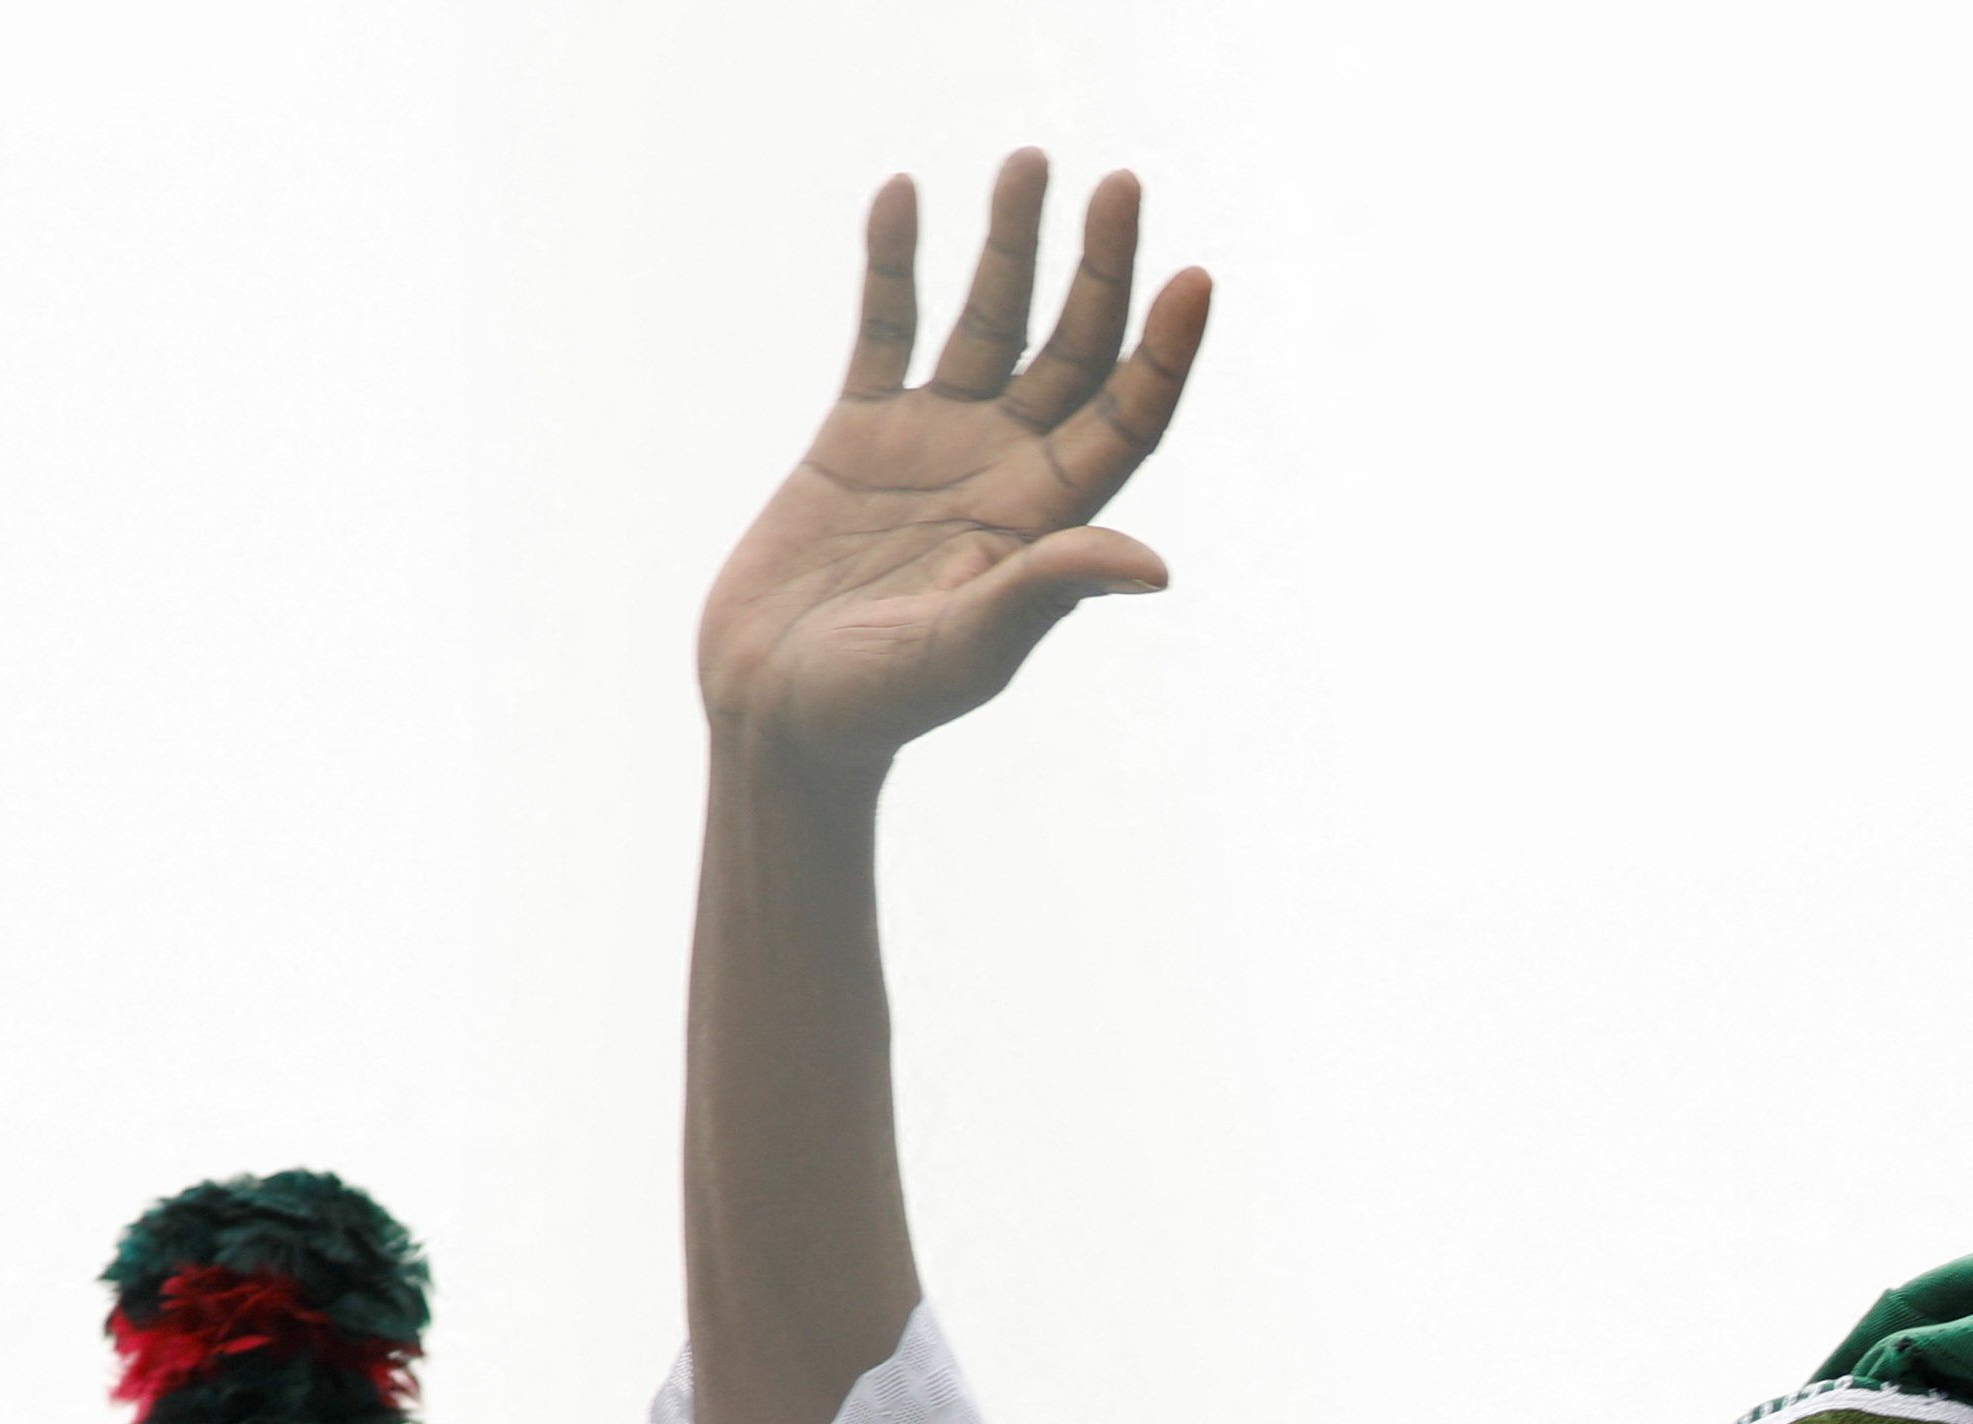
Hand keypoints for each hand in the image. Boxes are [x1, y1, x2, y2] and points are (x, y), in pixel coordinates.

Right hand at [698, 153, 1213, 775]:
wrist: (779, 713)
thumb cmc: (884, 702)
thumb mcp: (974, 647)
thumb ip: (1050, 589)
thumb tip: (1156, 567)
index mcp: (1048, 520)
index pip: (1128, 418)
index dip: (1165, 352)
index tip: (1193, 276)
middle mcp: (1004, 470)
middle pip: (1072, 350)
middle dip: (1099, 269)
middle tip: (1122, 183)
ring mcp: (932, 444)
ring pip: (986, 322)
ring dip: (1010, 245)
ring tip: (1030, 160)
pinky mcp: (856, 433)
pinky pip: (885, 329)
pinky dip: (892, 265)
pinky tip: (904, 194)